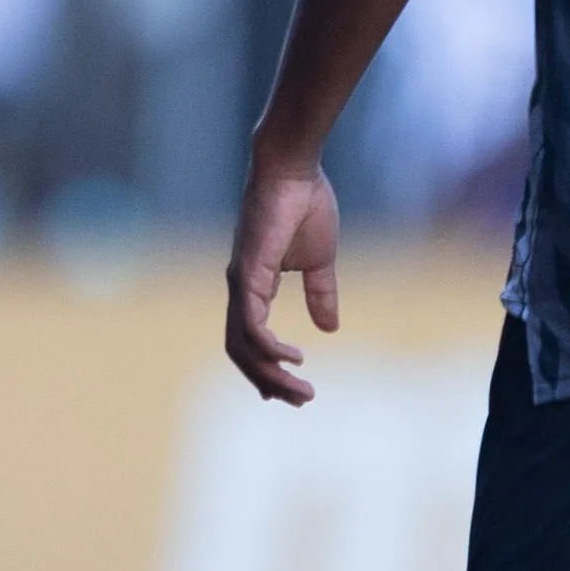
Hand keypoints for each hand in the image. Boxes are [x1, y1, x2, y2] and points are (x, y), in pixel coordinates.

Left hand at [224, 160, 341, 403]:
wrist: (294, 170)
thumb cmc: (305, 205)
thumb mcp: (320, 260)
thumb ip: (321, 293)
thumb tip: (329, 327)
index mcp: (254, 285)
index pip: (251, 338)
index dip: (267, 367)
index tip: (290, 390)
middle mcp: (240, 289)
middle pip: (242, 352)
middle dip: (270, 381)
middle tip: (300, 400)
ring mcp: (240, 283)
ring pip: (244, 346)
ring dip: (270, 373)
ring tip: (300, 389)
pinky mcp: (247, 275)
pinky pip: (251, 325)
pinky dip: (268, 347)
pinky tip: (292, 357)